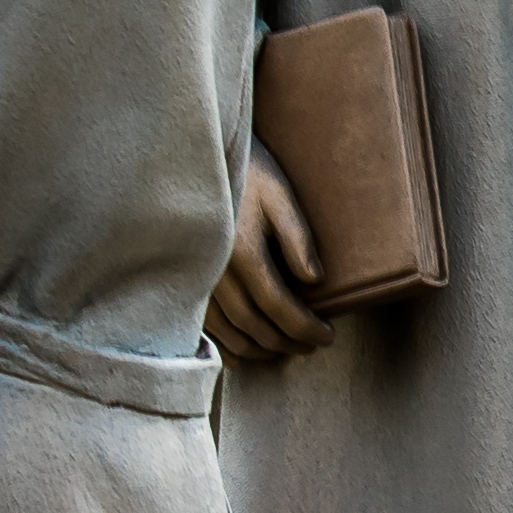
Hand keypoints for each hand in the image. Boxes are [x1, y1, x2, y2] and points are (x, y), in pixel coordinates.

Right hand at [207, 152, 333, 365]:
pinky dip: (229, 347)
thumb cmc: (244, 171)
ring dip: (261, 349)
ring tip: (286, 350)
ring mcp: (196, 281)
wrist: (195, 161)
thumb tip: (314, 281)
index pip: (278, 305)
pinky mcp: (185, 284)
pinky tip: (248, 351)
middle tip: (312, 346)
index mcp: (242, 251)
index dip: (304, 327)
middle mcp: (215, 273)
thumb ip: (298, 237)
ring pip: (229, 333)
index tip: (327, 336)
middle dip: (287, 342)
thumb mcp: (278, 194)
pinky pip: (206, 329)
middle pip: (255, 325)